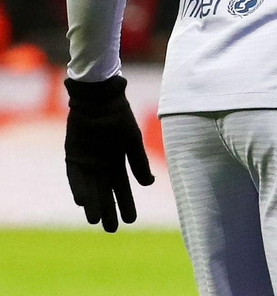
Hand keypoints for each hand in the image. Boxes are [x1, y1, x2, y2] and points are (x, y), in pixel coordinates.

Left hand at [64, 75, 154, 232]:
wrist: (100, 100)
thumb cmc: (119, 118)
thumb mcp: (133, 141)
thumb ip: (139, 162)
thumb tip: (149, 184)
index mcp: (118, 162)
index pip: (122, 187)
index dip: (127, 203)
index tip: (132, 220)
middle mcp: (102, 166)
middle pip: (106, 192)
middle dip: (109, 210)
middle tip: (112, 229)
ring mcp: (87, 162)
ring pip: (90, 188)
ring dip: (93, 204)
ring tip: (96, 221)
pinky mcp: (73, 156)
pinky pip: (75, 177)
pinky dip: (78, 188)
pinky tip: (82, 201)